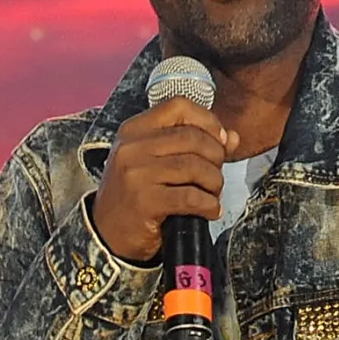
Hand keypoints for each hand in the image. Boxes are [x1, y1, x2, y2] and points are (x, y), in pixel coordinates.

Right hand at [90, 97, 239, 262]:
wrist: (107, 233)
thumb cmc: (135, 194)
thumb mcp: (156, 162)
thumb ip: (193, 145)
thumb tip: (231, 137)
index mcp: (134, 130)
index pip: (179, 106)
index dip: (207, 120)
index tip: (219, 140)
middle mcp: (132, 147)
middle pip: (192, 137)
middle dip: (216, 157)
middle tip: (215, 175)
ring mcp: (136, 174)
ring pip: (195, 167)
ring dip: (214, 183)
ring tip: (211, 194)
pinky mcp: (145, 201)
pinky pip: (191, 197)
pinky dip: (209, 205)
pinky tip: (209, 210)